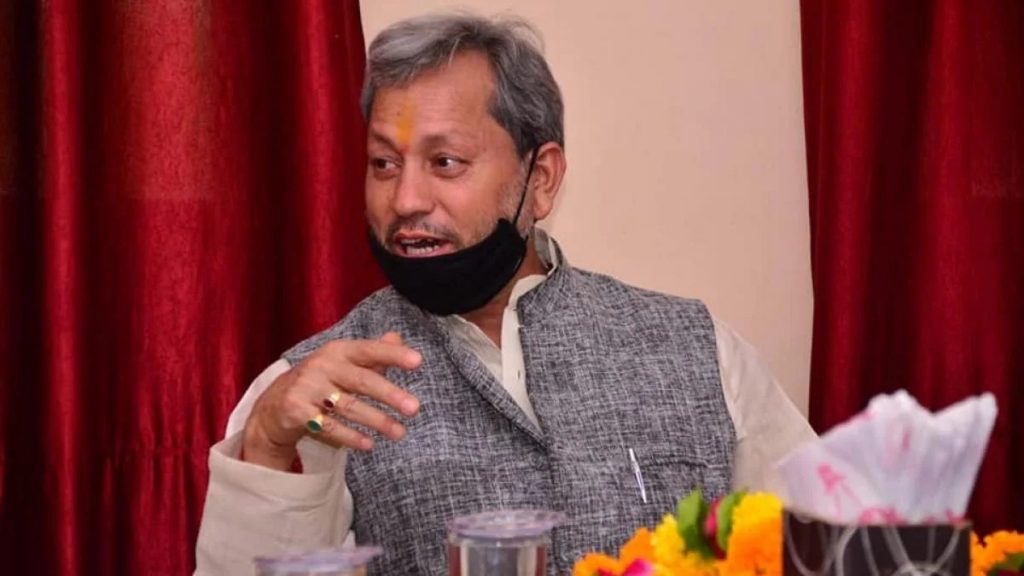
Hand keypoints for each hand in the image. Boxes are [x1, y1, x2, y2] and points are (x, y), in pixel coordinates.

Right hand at [242, 332, 421, 470]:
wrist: (274, 404)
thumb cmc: (320, 381)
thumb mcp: (343, 363)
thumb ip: (372, 353)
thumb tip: (397, 338)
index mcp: (337, 351)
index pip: (369, 350)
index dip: (393, 354)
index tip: (418, 361)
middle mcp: (321, 366)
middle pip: (361, 380)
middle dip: (390, 394)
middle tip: (414, 408)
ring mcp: (307, 388)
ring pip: (348, 406)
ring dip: (376, 421)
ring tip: (399, 433)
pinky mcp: (296, 411)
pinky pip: (329, 427)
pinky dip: (350, 437)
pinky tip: (369, 444)